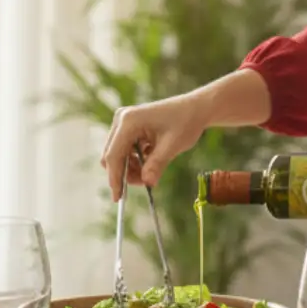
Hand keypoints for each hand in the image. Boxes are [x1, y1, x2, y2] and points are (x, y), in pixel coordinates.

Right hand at [99, 92, 213, 200]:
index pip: (114, 155)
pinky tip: (150, 161)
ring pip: (117, 155)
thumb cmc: (185, 122)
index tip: (118, 198)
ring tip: (151, 173)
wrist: (195, 108)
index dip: (115, 178)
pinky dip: (135, 161)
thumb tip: (146, 183)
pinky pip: (124, 150)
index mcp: (129, 121)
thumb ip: (157, 165)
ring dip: (131, 168)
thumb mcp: (172, 146)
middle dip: (124, 173)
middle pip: (111, 155)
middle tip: (144, 183)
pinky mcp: (129, 127)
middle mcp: (121, 120)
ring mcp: (124, 123)